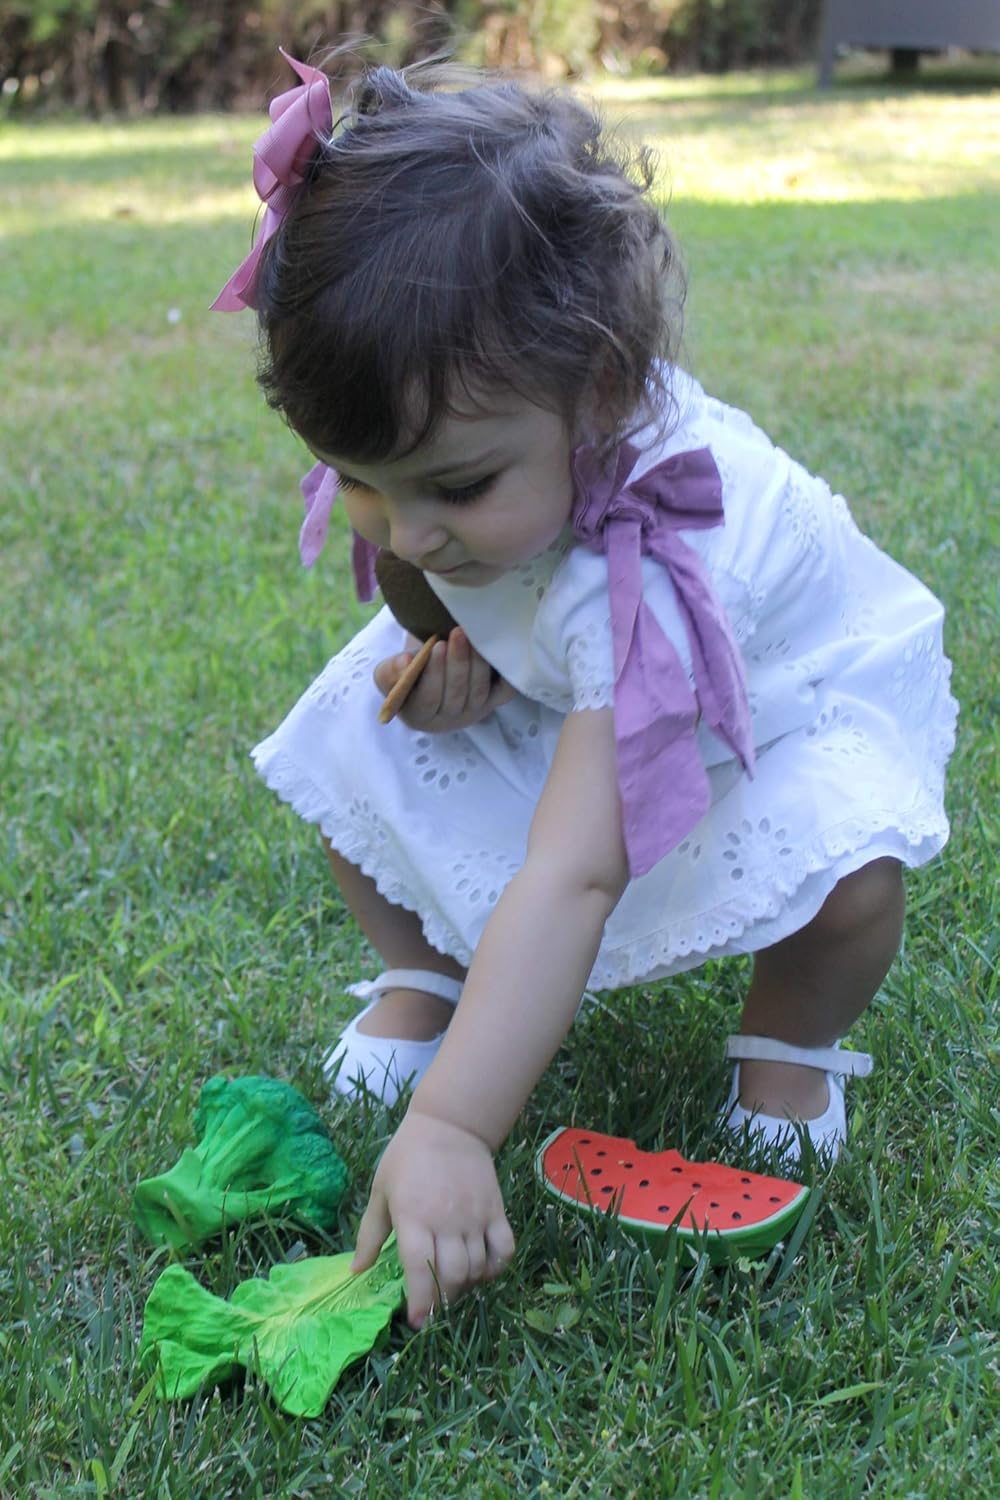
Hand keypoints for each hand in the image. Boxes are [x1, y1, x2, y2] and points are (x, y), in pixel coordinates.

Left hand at [351, 1108, 515, 1327]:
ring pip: (477, 1268)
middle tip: (433, 1302)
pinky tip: (482, 1269)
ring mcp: (475, 1217)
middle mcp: (446, 1221)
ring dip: (465, 1286)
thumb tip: (356, 1271)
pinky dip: (496, 1268)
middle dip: (442, 1299)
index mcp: (413, 1217)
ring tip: (452, 1286)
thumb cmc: (407, 1157)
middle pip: (452, 1276)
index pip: (419, 1269)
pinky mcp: (496, 1211)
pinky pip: (504, 1250)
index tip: (417, 1321)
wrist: (450, 1125)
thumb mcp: (380, 1191)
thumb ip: (369, 1233)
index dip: (420, 1300)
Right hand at [374, 627, 514, 731]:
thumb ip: (391, 671)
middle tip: (458, 633)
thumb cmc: (408, 675)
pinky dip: (508, 676)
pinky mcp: (493, 702)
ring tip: (475, 636)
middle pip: (456, 695)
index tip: (437, 645)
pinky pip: (505, 692)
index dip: (434, 673)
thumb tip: (406, 662)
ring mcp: (474, 712)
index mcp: (419, 714)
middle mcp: (448, 719)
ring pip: (479, 691)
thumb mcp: (390, 673)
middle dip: (458, 663)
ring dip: (478, 664)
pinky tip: (504, 654)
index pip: (428, 698)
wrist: (431, 676)